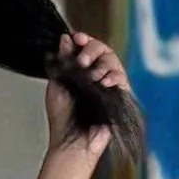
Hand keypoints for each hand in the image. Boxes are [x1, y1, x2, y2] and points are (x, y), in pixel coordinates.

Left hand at [46, 31, 130, 162]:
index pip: (87, 48)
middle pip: (102, 50)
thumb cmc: (62, 117)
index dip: (84, 40)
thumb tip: (66, 39)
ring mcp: (107, 85)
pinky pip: (122, 78)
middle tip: (82, 60)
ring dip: (101, 64)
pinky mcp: (118, 96)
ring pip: (113, 61)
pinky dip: (113, 76)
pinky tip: (103, 82)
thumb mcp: (57, 83)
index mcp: (80, 71)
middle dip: (92, 49)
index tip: (77, 38)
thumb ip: (63, 61)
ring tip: (91, 76)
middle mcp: (95, 75)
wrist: (72, 140)